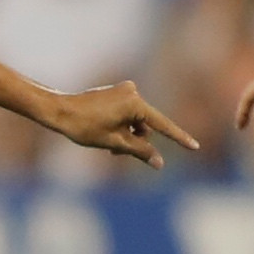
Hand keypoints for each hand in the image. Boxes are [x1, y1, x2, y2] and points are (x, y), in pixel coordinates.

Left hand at [42, 81, 198, 169]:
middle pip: (145, 126)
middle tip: (114, 154)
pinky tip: (104, 132)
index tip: (195, 147)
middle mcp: (133, 92)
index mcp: (135, 103)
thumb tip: (159, 163)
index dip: (178, 138)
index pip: (162, 125)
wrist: (58, 110)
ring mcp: (124, 90)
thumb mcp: (114, 143)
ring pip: (135, 122)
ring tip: (107, 145)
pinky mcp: (116, 92)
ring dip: (127, 135)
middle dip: (135, 141)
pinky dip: (121, 126)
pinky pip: (127, 114)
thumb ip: (140, 152)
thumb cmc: (84, 126)